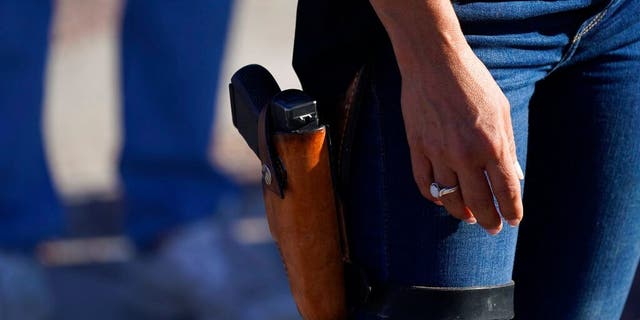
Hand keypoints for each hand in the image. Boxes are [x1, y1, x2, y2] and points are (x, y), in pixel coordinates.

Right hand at [369, 0, 523, 233]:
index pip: (505, 191)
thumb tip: (512, 175)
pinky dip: (433, 197)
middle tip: (492, 228)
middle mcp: (465, 154)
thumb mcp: (502, 110)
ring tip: (468, 217)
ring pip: (449, 198)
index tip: (513, 221)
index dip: (511, 211)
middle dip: (488, 220)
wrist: (435, 62)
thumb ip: (507, 145)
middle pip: (478, 202)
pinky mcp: (417, 147)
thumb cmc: (473, 82)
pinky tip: (442, 200)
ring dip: (461, 213)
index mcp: (492, 144)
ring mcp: (438, 152)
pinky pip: (423, 183)